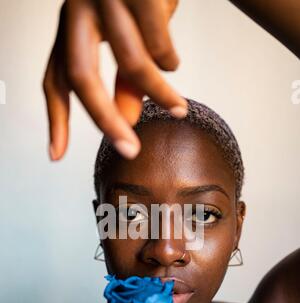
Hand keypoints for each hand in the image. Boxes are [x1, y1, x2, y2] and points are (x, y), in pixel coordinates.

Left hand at [43, 0, 186, 160]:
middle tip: (129, 150)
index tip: (57, 155)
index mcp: (71, 26)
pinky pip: (159, 41)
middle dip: (105, 119)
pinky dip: (170, 60)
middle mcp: (78, 7)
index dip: (56, 119)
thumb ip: (125, 84)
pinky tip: (173, 62)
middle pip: (79, 73)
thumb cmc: (142, 3)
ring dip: (159, 93)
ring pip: (131, 60)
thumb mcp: (128, 46)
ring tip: (178, 109)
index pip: (54, 77)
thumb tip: (126, 120)